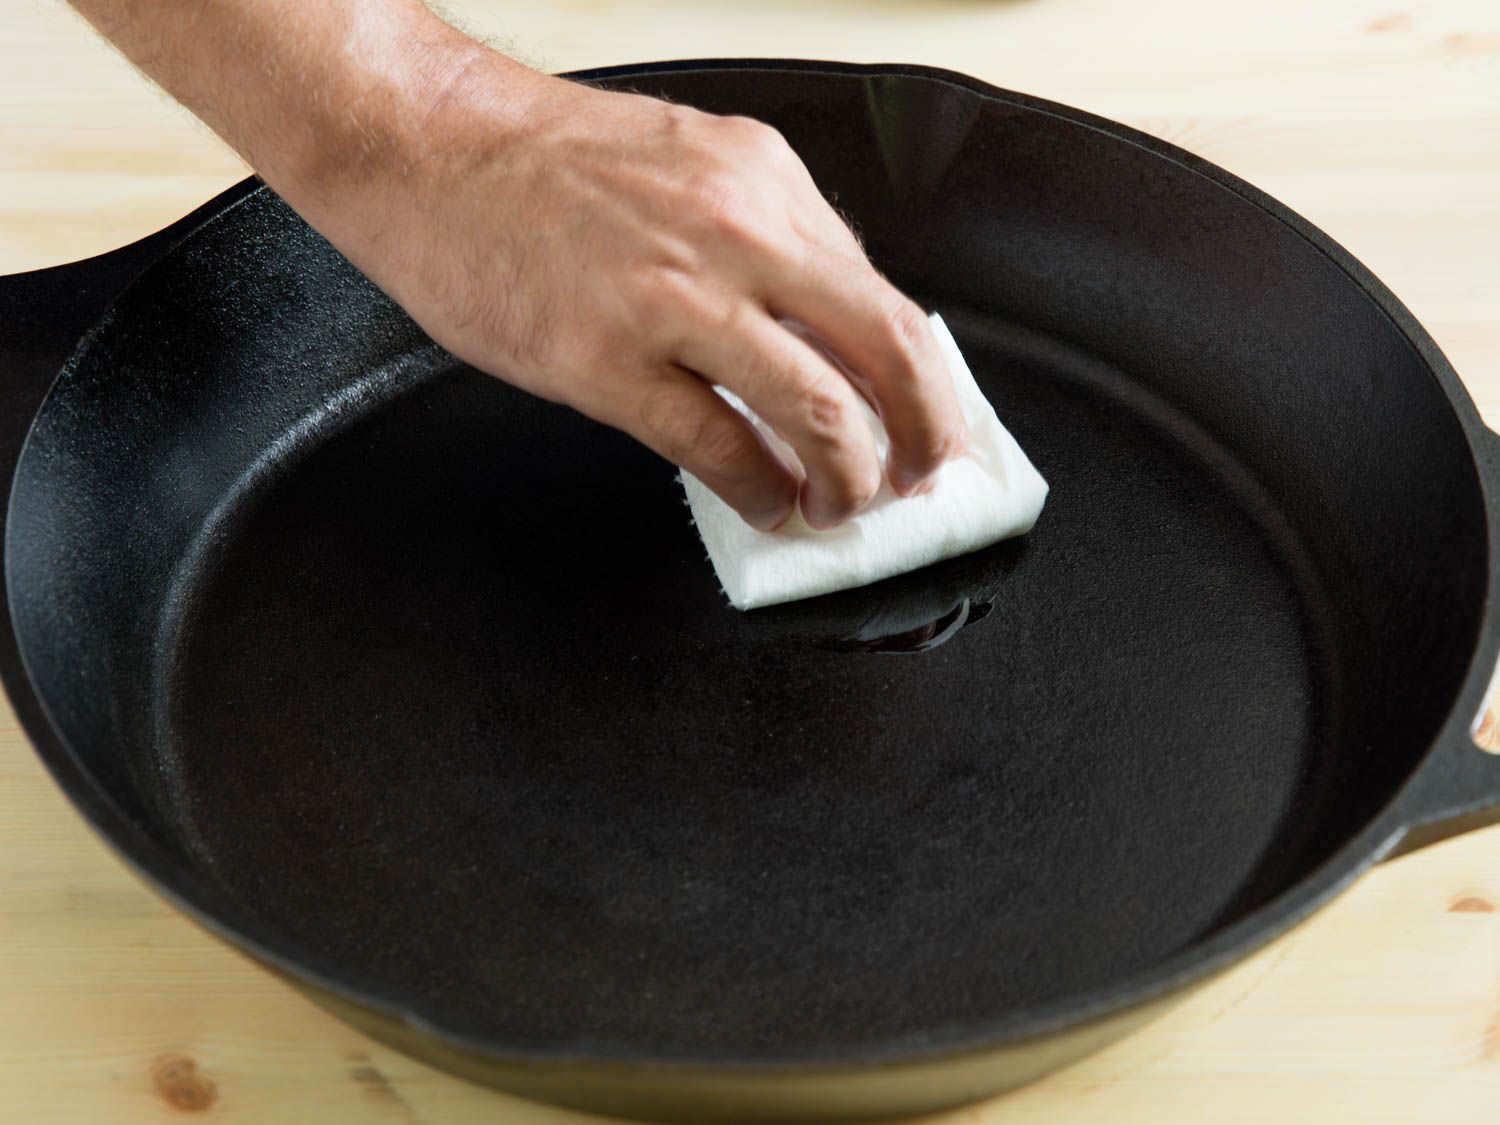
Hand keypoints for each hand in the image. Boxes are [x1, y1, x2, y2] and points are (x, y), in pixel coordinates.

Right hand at [303, 56, 968, 529]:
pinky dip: (764, 493)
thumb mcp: (691, 167)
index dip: (926, 380)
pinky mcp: (608, 364)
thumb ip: (767, 243)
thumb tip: (826, 332)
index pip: (887, 296)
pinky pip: (721, 450)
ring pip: (819, 410)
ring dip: (850, 478)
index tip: (932, 422)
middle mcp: (738, 232)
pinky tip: (772, 507)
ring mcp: (675, 301)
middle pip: (886, 353)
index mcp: (764, 180)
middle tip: (919, 480)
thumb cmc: (544, 163)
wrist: (425, 148)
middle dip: (922, 436)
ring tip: (845, 505)